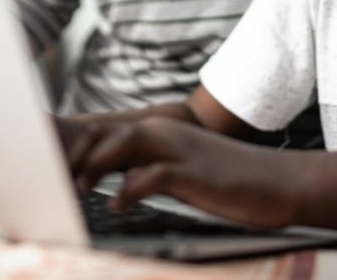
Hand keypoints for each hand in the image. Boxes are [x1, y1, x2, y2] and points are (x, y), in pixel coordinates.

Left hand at [69, 116, 302, 228]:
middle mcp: (167, 133)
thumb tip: (122, 183)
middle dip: (80, 152)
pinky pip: (153, 175)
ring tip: (79, 188)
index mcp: (162, 132)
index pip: (110, 131)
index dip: (82, 147)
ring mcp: (181, 149)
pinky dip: (129, 189)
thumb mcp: (184, 173)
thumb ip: (153, 170)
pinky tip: (116, 206)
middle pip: (110, 131)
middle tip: (58, 178)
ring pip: (126, 142)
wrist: (279, 181)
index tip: (60, 168)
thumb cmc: (230, 181)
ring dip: (97, 164)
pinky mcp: (194, 172)